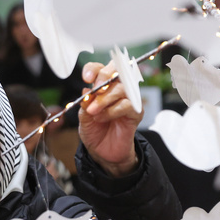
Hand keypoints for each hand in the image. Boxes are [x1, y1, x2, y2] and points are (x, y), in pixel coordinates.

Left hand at [78, 61, 141, 177]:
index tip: (86, 78)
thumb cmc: (94, 130)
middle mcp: (117, 88)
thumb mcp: (83, 117)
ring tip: (93, 112)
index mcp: (103, 85)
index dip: (93, 69)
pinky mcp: (136, 112)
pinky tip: (103, 118)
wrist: (102, 152)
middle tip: (95, 88)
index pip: (100, 68)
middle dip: (104, 76)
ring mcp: (128, 99)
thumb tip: (86, 90)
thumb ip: (85, 104)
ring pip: (121, 88)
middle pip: (117, 69)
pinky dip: (112, 111)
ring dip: (104, 100)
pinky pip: (127, 105)